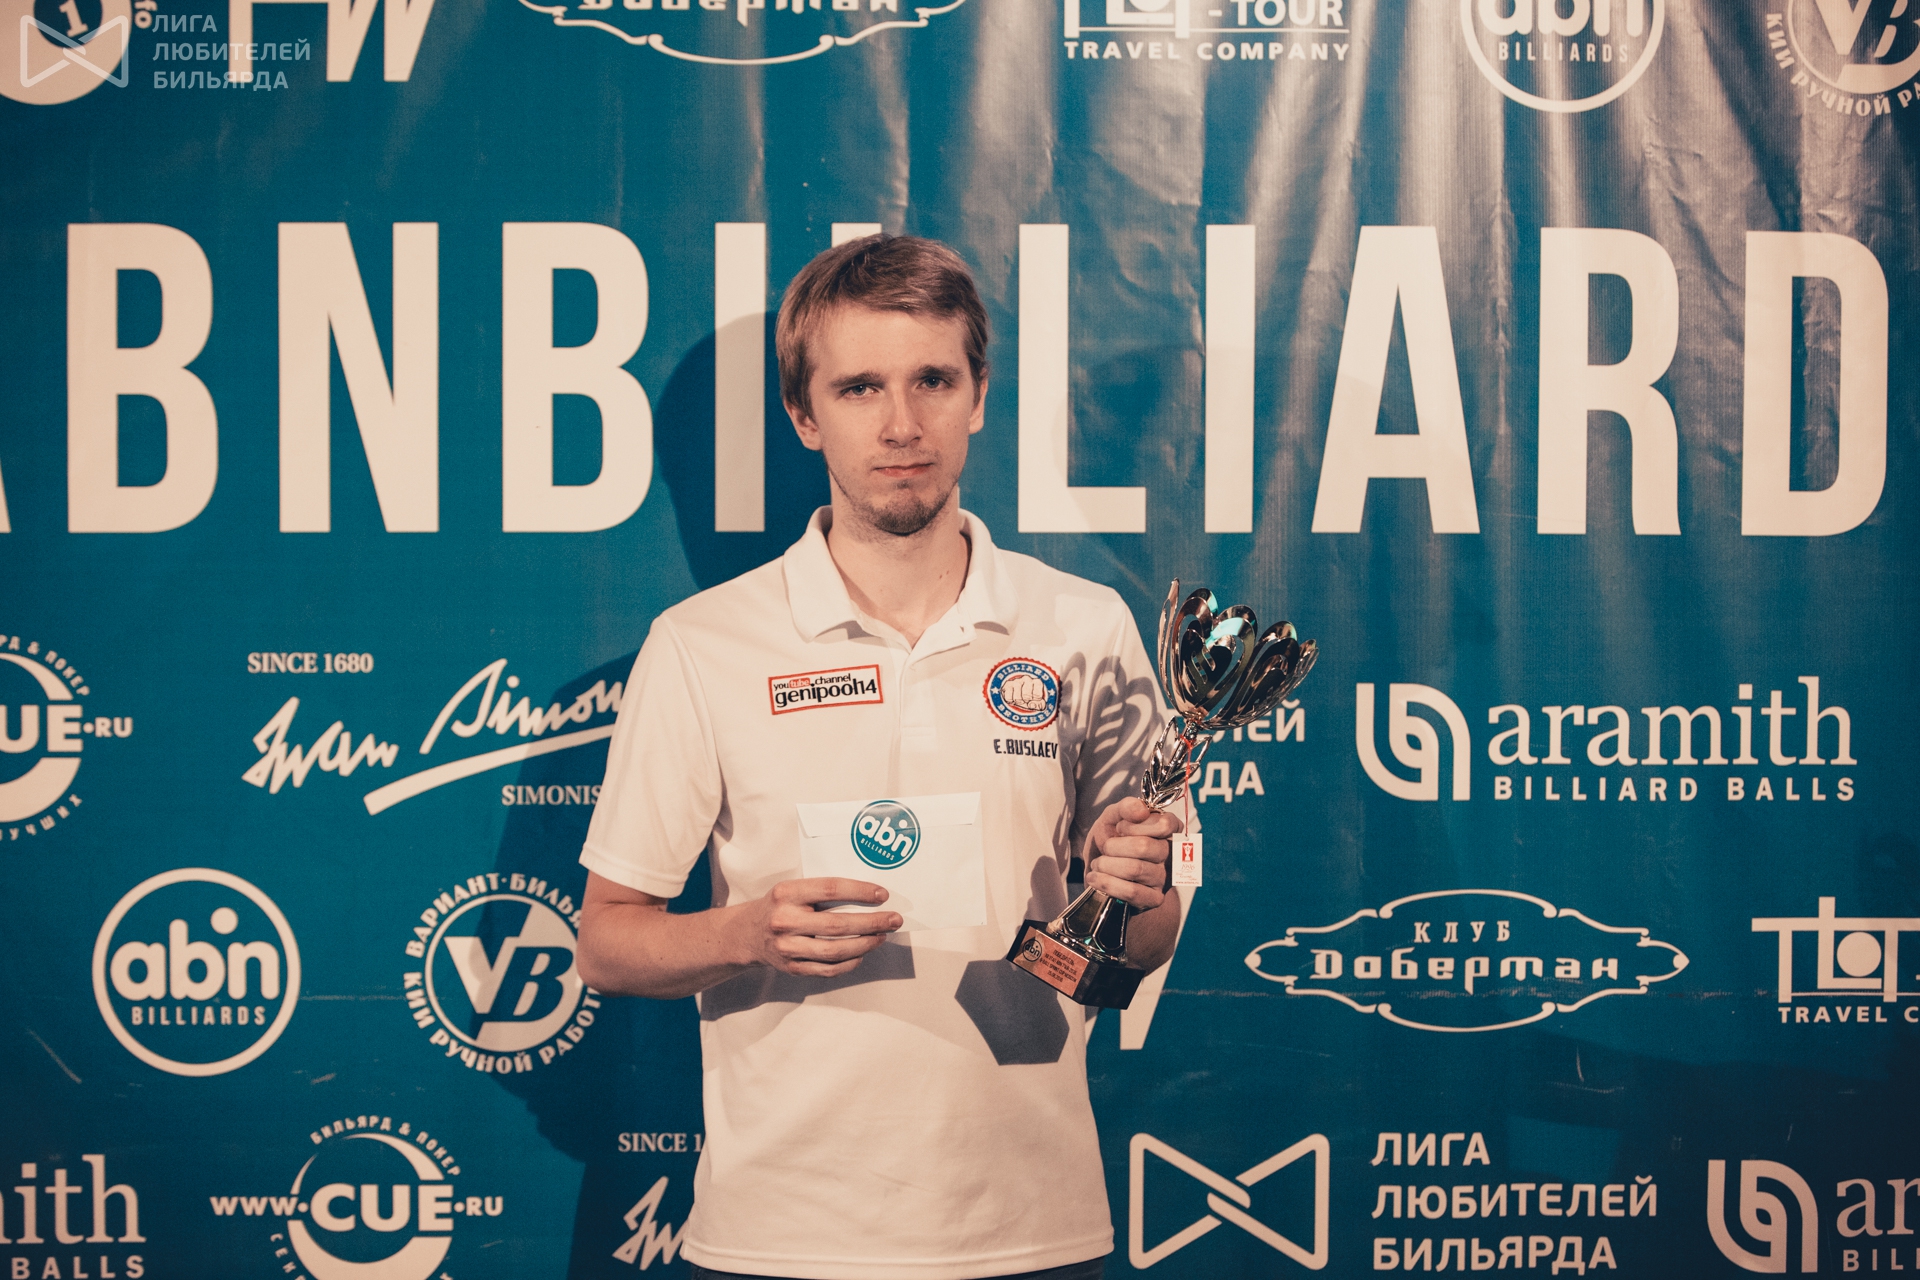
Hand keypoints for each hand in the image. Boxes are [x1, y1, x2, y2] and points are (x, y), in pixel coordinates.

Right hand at [726, 878, 901, 977]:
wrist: (745, 934)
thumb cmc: (779, 907)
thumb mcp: (791, 890)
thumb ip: (821, 892)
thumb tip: (867, 897)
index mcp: (787, 893)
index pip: (830, 889)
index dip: (860, 892)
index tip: (883, 895)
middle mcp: (785, 920)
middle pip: (837, 924)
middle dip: (872, 923)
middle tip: (894, 919)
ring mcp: (787, 947)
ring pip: (835, 950)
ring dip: (865, 944)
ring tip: (881, 936)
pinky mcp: (792, 968)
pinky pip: (827, 969)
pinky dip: (849, 963)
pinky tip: (862, 954)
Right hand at [1002, 672, 1049, 712]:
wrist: (1017, 695)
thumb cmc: (1029, 699)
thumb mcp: (1037, 703)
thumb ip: (1039, 705)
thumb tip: (1031, 704)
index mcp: (1037, 682)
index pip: (1038, 696)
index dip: (1035, 701)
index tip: (1034, 699)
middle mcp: (1027, 679)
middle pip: (1027, 696)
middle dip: (1026, 701)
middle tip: (1025, 700)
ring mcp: (1017, 681)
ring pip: (1018, 698)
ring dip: (1018, 702)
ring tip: (1019, 699)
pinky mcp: (1008, 684)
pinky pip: (1009, 698)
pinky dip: (1010, 701)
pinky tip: (1012, 697)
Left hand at [1086, 796, 1180, 910]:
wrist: (1103, 872)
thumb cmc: (1112, 840)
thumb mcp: (1113, 818)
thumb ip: (1125, 808)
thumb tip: (1141, 809)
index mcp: (1169, 830)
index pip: (1165, 824)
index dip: (1135, 825)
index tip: (1120, 827)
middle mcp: (1172, 854)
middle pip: (1144, 847)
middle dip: (1114, 846)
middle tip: (1105, 847)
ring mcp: (1165, 878)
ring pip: (1135, 869)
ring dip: (1106, 865)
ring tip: (1098, 863)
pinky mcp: (1154, 898)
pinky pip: (1131, 892)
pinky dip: (1107, 883)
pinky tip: (1095, 877)